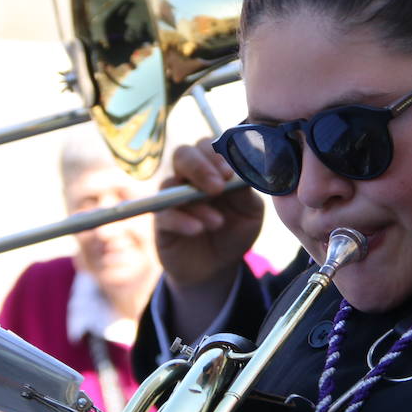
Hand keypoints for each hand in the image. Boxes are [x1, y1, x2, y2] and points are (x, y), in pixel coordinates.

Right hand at [154, 140, 263, 340]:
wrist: (219, 266)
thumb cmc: (235, 231)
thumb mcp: (250, 212)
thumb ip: (246, 190)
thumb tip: (241, 171)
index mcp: (213, 168)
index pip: (208, 146)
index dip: (216, 154)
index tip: (229, 173)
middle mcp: (189, 177)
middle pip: (183, 154)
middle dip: (200, 167)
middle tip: (217, 188)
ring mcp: (172, 197)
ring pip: (171, 184)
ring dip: (195, 202)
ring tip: (218, 222)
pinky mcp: (161, 221)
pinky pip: (164, 214)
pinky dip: (181, 220)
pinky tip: (198, 229)